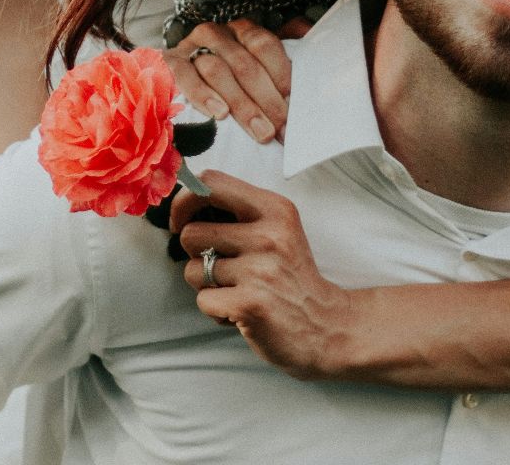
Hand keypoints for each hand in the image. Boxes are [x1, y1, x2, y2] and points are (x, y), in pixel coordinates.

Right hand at [164, 19, 293, 143]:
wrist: (174, 80)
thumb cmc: (226, 80)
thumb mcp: (255, 67)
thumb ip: (280, 61)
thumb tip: (307, 39)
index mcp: (242, 31)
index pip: (265, 45)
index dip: (281, 74)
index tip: (293, 104)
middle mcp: (217, 34)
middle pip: (245, 64)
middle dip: (266, 100)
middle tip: (279, 129)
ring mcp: (191, 47)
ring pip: (218, 71)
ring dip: (242, 104)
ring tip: (259, 131)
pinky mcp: (170, 63)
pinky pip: (186, 76)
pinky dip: (204, 95)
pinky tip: (219, 113)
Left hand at [172, 170, 352, 380]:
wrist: (327, 326)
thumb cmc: (292, 278)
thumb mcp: (279, 230)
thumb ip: (240, 214)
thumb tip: (184, 205)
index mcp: (275, 209)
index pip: (210, 184)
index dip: (184, 202)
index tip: (182, 221)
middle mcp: (268, 235)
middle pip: (191, 233)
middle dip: (196, 255)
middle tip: (223, 268)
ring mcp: (259, 270)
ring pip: (193, 270)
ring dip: (207, 285)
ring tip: (237, 290)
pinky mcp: (250, 304)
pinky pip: (203, 301)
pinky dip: (216, 311)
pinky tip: (240, 310)